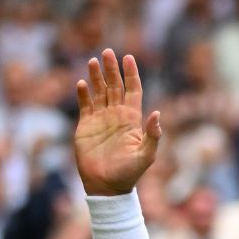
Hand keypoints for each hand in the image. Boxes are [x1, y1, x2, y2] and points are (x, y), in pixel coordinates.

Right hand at [74, 49, 161, 195]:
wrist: (107, 185)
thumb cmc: (129, 172)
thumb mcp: (146, 155)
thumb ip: (152, 135)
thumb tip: (157, 114)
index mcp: (132, 119)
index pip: (133, 90)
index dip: (131, 74)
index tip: (129, 57)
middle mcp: (116, 115)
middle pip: (115, 86)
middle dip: (112, 69)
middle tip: (108, 52)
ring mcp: (100, 119)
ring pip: (99, 92)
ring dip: (96, 76)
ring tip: (93, 61)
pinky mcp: (85, 126)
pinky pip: (85, 106)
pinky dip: (83, 94)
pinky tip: (82, 84)